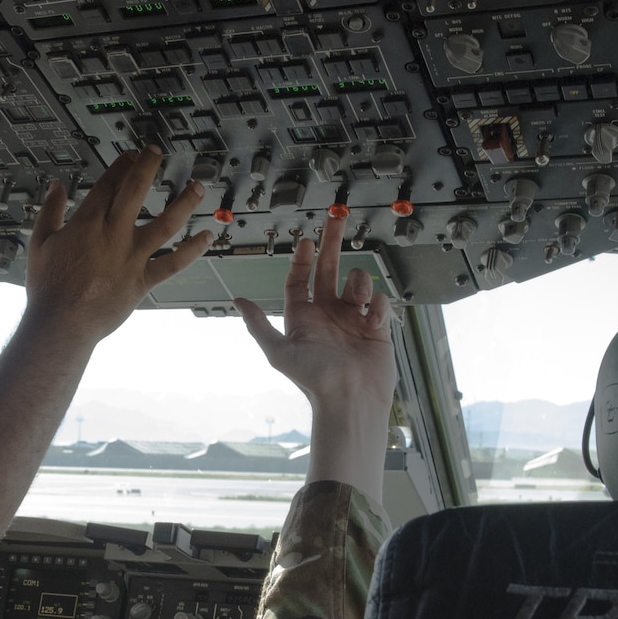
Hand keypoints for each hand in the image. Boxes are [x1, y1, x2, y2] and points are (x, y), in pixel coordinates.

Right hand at [25, 145, 214, 344]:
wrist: (62, 324)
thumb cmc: (49, 289)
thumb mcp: (39, 244)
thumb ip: (49, 212)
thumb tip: (56, 188)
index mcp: (87, 223)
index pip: (108, 184)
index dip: (122, 165)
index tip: (131, 156)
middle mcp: (114, 235)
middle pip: (135, 191)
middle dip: (147, 166)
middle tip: (157, 153)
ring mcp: (131, 257)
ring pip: (165, 223)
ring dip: (183, 203)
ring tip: (197, 187)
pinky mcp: (143, 280)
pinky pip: (173, 262)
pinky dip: (192, 250)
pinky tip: (206, 236)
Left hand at [235, 214, 396, 415]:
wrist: (350, 401)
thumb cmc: (314, 379)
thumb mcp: (279, 351)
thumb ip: (258, 324)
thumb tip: (237, 300)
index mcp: (304, 318)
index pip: (300, 280)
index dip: (302, 259)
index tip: (305, 240)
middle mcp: (328, 315)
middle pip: (329, 269)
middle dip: (331, 243)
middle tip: (336, 218)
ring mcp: (352, 319)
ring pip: (357, 282)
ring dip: (358, 282)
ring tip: (357, 298)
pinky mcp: (376, 328)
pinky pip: (380, 302)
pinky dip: (378, 305)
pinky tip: (372, 321)